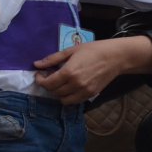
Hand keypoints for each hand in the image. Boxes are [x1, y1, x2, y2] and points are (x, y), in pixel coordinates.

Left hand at [33, 36, 151, 103]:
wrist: (115, 57)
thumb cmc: (93, 50)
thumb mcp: (70, 50)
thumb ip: (53, 59)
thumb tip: (36, 64)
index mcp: (69, 72)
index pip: (48, 84)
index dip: (40, 80)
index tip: (40, 74)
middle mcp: (76, 84)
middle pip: (54, 92)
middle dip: (48, 85)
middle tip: (48, 76)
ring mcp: (84, 91)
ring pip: (63, 100)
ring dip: (57, 93)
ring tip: (58, 83)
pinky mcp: (91, 95)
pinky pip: (74, 101)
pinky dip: (68, 97)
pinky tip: (68, 87)